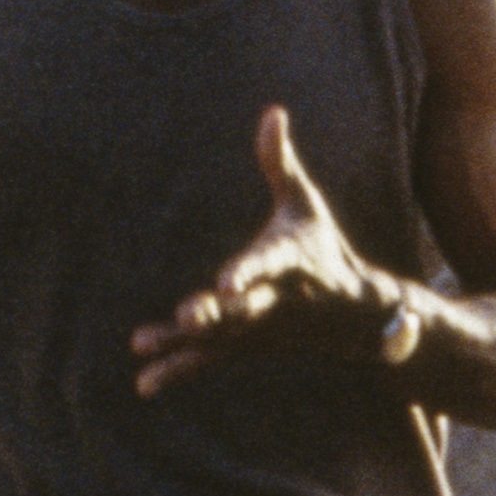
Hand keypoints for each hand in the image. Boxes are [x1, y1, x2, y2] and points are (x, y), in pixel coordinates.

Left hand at [130, 108, 395, 396]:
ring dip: (181, 343)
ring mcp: (258, 328)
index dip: (247, 271)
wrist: (353, 314)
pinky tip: (144, 384)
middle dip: (214, 314)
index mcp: (289, 261)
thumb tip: (273, 111)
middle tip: (188, 316)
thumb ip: (280, 163)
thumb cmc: (323, 248)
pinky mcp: (245, 346)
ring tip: (143, 344)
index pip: (267, 264)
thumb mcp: (306, 204)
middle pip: (240, 309)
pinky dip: (178, 371)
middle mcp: (274, 300)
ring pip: (217, 338)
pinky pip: (209, 361)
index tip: (227, 282)